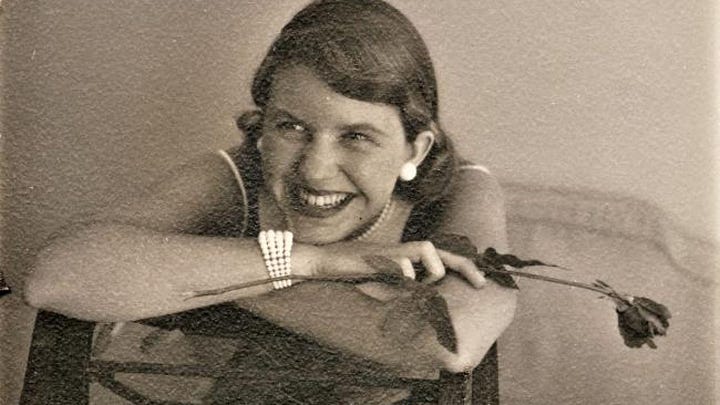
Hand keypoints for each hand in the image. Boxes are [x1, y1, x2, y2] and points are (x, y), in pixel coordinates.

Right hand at [311, 241, 485, 288]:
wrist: (322, 260)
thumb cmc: (351, 272)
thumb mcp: (382, 282)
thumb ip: (402, 287)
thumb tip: (424, 299)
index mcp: (406, 255)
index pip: (441, 255)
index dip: (462, 265)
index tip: (480, 281)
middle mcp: (403, 249)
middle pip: (444, 251)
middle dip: (466, 266)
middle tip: (482, 284)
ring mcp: (394, 250)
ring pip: (430, 255)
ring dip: (430, 275)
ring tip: (417, 284)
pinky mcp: (383, 255)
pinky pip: (406, 267)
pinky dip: (406, 276)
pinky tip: (393, 280)